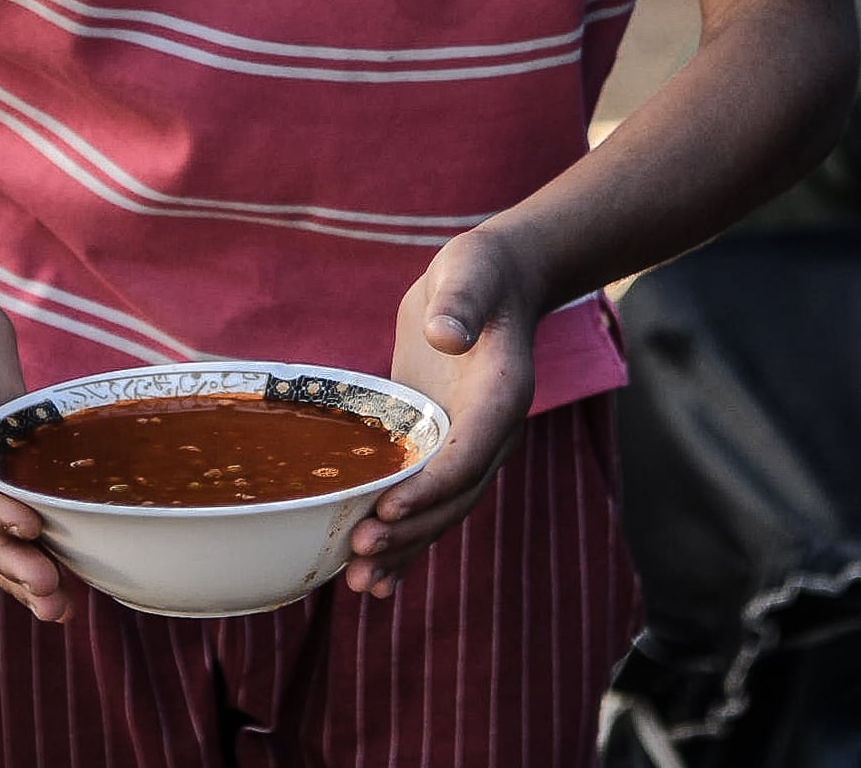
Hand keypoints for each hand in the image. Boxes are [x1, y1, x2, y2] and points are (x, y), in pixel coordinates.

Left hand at [350, 229, 542, 594]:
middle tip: (359, 554)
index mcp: (501, 398)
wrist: (492, 283)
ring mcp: (467, 445)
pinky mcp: (441, 446)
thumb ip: (460, 303)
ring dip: (404, 549)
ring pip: (441, 511)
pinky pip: (427, 501)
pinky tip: (375, 578)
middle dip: (409, 531)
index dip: (430, 487)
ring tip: (361, 586)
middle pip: (454, 498)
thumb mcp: (470, 273)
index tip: (388, 509)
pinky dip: (405, 539)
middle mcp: (490, 434)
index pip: (468, 455)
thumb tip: (444, 334)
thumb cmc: (479, 274)